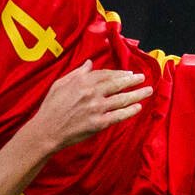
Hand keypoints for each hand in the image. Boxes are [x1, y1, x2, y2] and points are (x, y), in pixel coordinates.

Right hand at [28, 60, 152, 151]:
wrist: (47, 130)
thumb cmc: (51, 107)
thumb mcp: (60, 84)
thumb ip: (77, 73)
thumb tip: (89, 63)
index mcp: (82, 81)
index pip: (106, 74)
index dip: (119, 73)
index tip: (128, 73)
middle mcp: (92, 93)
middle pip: (117, 84)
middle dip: (132, 80)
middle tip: (142, 78)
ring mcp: (96, 108)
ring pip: (122, 99)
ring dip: (137, 94)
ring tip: (147, 91)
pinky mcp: (99, 123)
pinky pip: (118, 116)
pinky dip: (130, 111)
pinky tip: (138, 107)